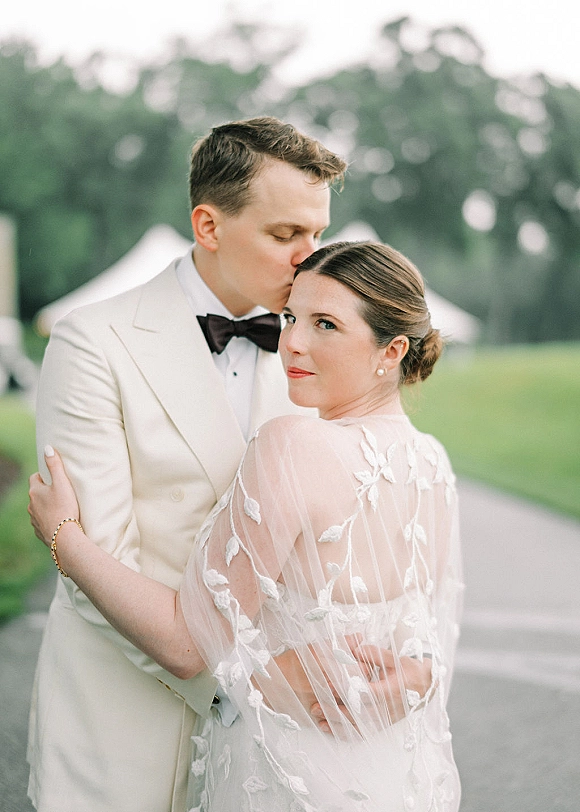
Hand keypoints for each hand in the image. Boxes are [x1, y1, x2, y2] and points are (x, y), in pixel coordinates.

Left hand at [28, 447, 79, 546]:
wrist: (64, 537)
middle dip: (46, 491)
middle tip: (60, 491)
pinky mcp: (39, 531)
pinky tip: (58, 521)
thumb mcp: (62, 483)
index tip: (54, 478)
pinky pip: (42, 522)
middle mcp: (31, 505)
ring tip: (61, 507)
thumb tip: (47, 448)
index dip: (44, 476)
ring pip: (38, 508)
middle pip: (36, 494)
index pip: (35, 478)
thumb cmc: (64, 507)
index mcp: (35, 492)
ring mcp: (34, 519)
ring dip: (46, 506)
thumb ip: (55, 465)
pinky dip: (48, 520)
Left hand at [310, 636, 432, 732]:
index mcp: (390, 690)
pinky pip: (362, 732)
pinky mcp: (383, 724)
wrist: (427, 687)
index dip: (345, 690)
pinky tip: (331, 730)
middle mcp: (387, 709)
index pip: (364, 692)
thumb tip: (356, 648)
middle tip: (315, 705)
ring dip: (337, 723)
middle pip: (357, 713)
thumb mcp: (395, 658)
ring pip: (358, 726)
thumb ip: (374, 654)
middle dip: (335, 710)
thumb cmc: (410, 670)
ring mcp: (385, 719)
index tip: (328, 685)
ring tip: (318, 719)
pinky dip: (346, 732)